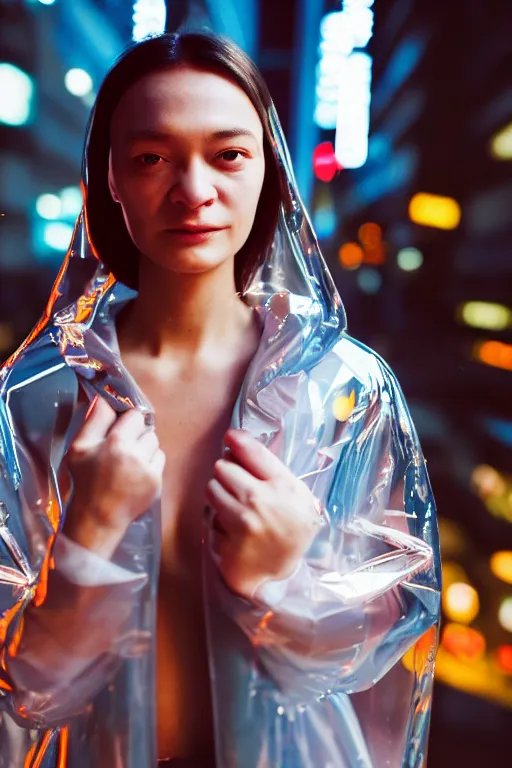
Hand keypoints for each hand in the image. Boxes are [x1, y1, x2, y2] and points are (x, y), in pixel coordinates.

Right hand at [63, 396, 164, 557]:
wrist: (97, 518)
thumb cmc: (85, 482)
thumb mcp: (79, 448)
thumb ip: (94, 420)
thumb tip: (105, 398)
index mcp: (116, 443)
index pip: (134, 415)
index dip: (126, 420)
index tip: (118, 429)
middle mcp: (136, 455)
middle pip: (147, 429)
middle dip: (136, 434)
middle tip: (121, 447)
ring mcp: (149, 470)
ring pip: (155, 443)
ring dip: (144, 448)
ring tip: (128, 461)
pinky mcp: (157, 482)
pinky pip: (160, 460)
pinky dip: (150, 463)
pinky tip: (135, 473)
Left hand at [206, 429, 321, 599]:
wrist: (282, 575)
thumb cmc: (290, 530)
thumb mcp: (297, 497)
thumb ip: (273, 472)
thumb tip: (240, 446)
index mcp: (285, 485)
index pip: (253, 450)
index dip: (237, 440)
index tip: (230, 437)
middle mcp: (263, 499)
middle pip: (224, 467)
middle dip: (226, 473)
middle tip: (234, 484)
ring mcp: (244, 519)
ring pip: (212, 487)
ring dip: (217, 494)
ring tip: (231, 505)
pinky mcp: (227, 537)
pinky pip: (210, 514)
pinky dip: (217, 519)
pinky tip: (230, 527)